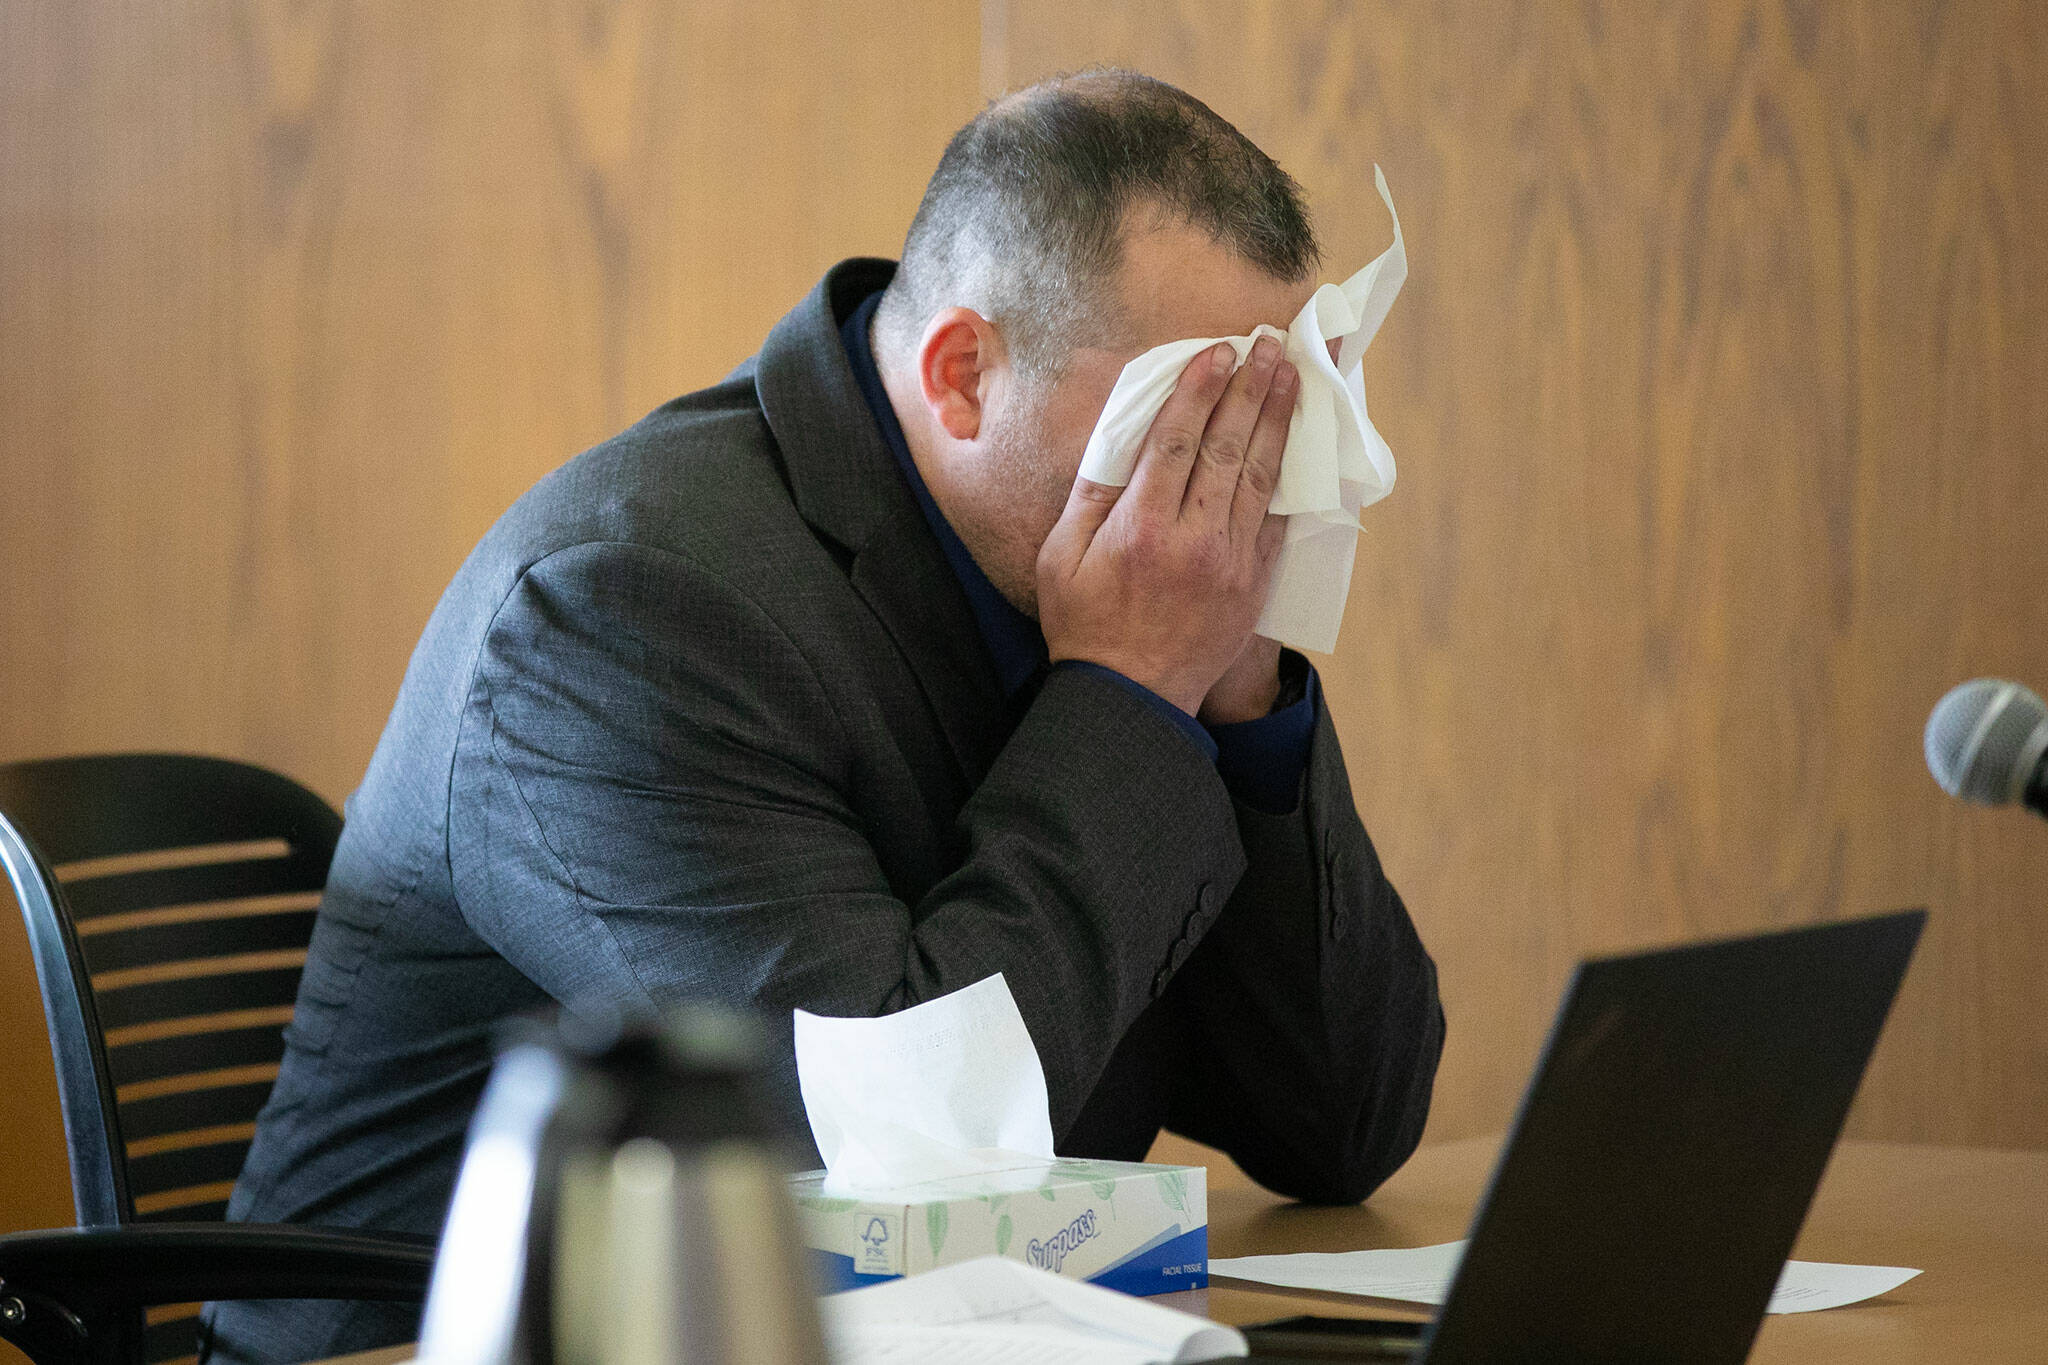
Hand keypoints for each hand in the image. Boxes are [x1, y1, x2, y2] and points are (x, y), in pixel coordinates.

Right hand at [1037, 335, 1296, 715]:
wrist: (1131, 698)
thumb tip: (1120, 436)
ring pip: (1260, 476)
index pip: (1176, 440)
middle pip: (1228, 447)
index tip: (1216, 352)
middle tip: (1266, 345)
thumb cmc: (1086, 626)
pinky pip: (1276, 520)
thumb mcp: (1061, 557)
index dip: (1198, 390)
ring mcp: (1230, 562)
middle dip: (1249, 390)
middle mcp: (1192, 539)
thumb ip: (1091, 494)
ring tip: (1290, 376)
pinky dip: (1288, 478)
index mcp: (1140, 527)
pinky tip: (1295, 444)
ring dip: (1277, 421)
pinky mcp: (1253, 584)